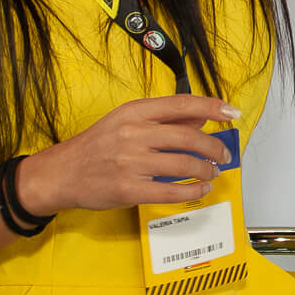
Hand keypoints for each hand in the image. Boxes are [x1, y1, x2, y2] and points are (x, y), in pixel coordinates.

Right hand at [13, 96, 237, 215]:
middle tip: (223, 154)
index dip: (211, 107)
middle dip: (214, 146)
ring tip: (212, 172)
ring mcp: (131, 162)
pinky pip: (172, 191)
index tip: (231, 112)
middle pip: (188, 137)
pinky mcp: (129, 189)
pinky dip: (193, 190)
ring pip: (184, 164)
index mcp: (134, 111)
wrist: (63, 173)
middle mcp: (133, 133)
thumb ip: (164, 119)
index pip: (181, 104)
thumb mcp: (127, 121)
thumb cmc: (97, 145)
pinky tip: (201, 189)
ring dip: (206, 169)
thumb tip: (201, 119)